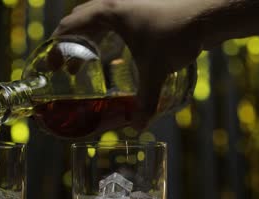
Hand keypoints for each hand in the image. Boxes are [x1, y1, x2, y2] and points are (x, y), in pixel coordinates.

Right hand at [53, 0, 207, 126]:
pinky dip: (105, 35)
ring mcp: (129, 2)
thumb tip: (138, 125)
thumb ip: (146, 99)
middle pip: (80, 20)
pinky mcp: (142, 6)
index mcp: (108, 11)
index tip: (51, 66)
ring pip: (97, 18)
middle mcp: (114, 2)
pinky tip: (114, 52)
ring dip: (88, 39)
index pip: (69, 26)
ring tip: (85, 63)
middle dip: (69, 45)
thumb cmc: (178, 32)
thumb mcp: (157, 69)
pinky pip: (114, 19)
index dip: (55, 47)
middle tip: (66, 68)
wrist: (208, 11)